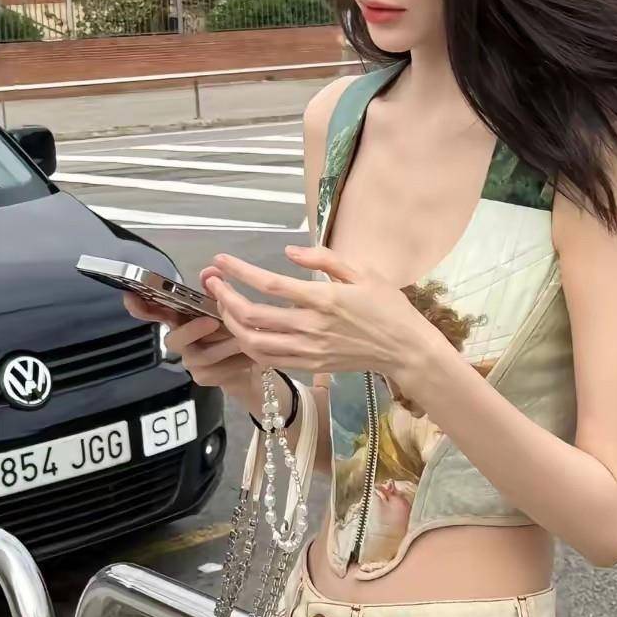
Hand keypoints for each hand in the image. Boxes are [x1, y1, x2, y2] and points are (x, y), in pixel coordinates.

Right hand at [122, 276, 257, 398]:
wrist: (255, 364)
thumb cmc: (236, 330)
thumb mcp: (230, 308)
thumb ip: (217, 290)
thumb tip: (210, 271)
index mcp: (182, 319)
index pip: (155, 312)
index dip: (140, 306)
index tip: (130, 296)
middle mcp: (182, 341)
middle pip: (173, 339)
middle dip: (192, 330)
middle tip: (212, 321)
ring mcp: (191, 361)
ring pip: (202, 355)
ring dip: (226, 345)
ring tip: (245, 339)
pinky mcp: (205, 378)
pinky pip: (218, 371)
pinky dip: (237, 361)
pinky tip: (252, 356)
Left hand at [203, 248, 442, 384]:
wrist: (404, 349)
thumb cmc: (388, 307)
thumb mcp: (364, 272)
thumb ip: (325, 258)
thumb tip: (289, 251)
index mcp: (324, 298)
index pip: (270, 284)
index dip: (240, 272)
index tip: (221, 260)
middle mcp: (310, 326)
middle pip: (251, 315)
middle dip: (224, 297)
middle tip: (213, 282)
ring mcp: (308, 350)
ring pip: (253, 342)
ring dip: (231, 323)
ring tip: (224, 306)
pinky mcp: (309, 365)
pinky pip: (268, 358)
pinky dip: (248, 344)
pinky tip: (244, 330)